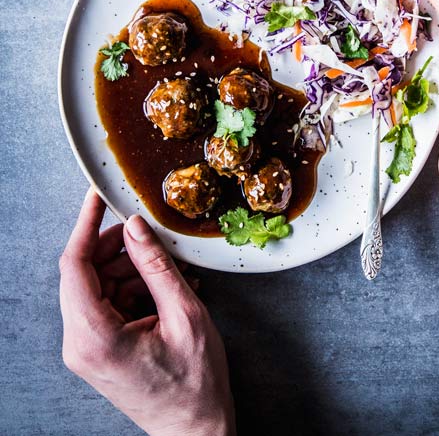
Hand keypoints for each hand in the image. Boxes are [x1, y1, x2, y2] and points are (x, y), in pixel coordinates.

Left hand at [59, 189, 235, 435]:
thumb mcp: (185, 314)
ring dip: (128, 270)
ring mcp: (85, 350)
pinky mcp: (97, 351)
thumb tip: (135, 226)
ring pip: (96, 286)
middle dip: (116, 248)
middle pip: (84, 273)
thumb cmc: (195, 384)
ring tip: (168, 272)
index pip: (74, 265)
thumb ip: (156, 266)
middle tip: (150, 237)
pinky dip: (131, 289)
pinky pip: (105, 304)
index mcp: (95, 337)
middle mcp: (79, 344)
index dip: (85, 224)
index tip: (96, 196)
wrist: (194, 432)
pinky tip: (163, 291)